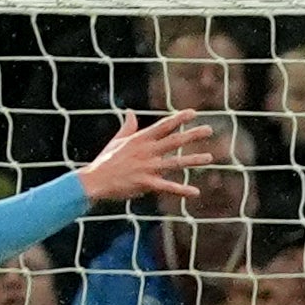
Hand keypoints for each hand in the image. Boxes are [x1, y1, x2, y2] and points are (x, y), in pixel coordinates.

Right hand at [75, 109, 214, 204]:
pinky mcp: (146, 183)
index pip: (163, 126)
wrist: (94, 180)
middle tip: (209, 129)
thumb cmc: (105, 161)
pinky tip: (195, 192)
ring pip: (175, 162)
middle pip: (174, 140)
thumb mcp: (117, 141)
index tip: (193, 112)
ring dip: (193, 160)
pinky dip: (181, 190)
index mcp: (140, 139)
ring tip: (210, 158)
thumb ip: (127, 127)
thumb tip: (130, 112)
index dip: (179, 118)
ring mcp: (147, 167)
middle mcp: (146, 151)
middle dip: (192, 134)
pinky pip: (167, 187)